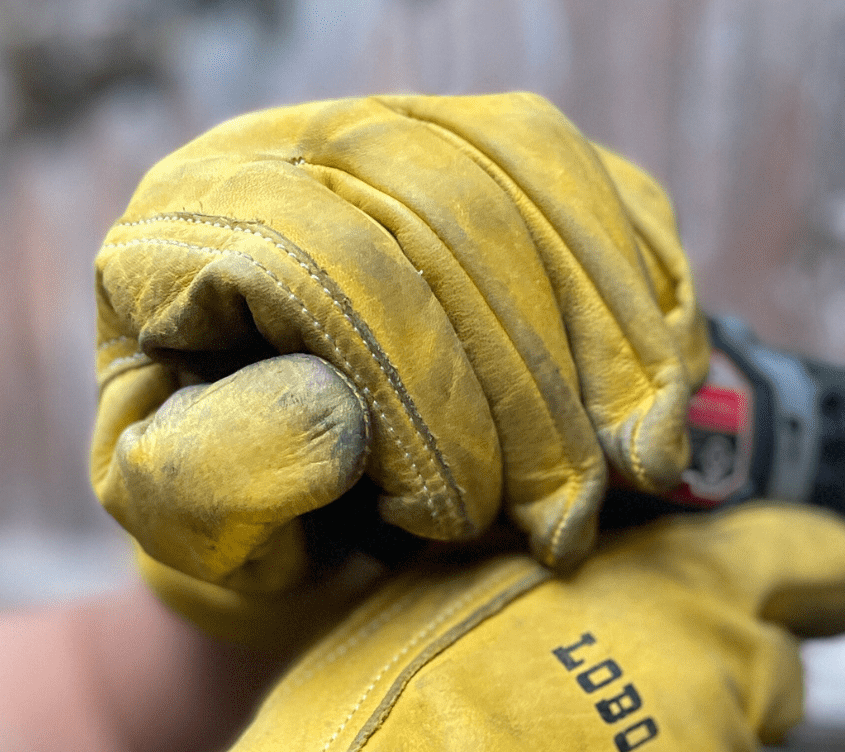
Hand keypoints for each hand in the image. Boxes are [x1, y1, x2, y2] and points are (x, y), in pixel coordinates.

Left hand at [90, 92, 709, 640]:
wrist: (305, 493)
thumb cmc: (236, 512)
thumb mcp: (186, 525)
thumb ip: (219, 477)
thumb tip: (334, 416)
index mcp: (182, 226)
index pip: (320, 258)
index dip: (410, 390)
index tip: (453, 522)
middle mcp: (289, 146)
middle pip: (440, 205)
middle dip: (524, 385)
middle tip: (563, 527)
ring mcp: (400, 130)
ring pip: (529, 176)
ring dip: (605, 339)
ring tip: (641, 472)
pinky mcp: (489, 152)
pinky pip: (592, 181)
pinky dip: (642, 290)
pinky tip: (663, 391)